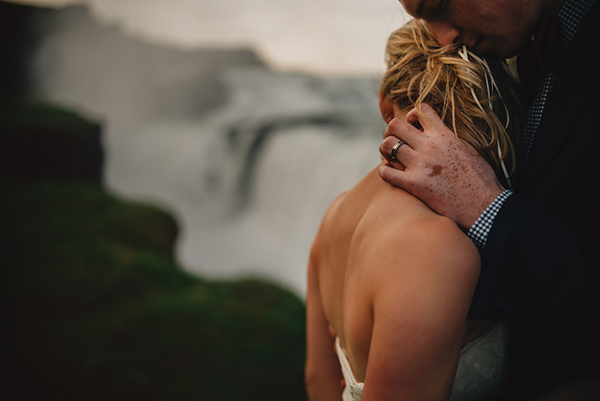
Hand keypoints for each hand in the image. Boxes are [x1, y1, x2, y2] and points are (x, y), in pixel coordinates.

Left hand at [378, 103, 504, 229]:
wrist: (484, 206)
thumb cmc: (480, 180)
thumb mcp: (468, 149)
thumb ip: (449, 139)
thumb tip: (438, 133)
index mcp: (444, 135)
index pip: (420, 110)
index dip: (410, 116)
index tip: (412, 128)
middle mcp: (430, 146)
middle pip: (395, 125)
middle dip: (391, 132)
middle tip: (394, 143)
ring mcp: (421, 164)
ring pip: (387, 145)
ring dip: (385, 151)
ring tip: (390, 159)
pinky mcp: (414, 184)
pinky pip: (385, 172)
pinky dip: (384, 171)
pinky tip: (391, 174)